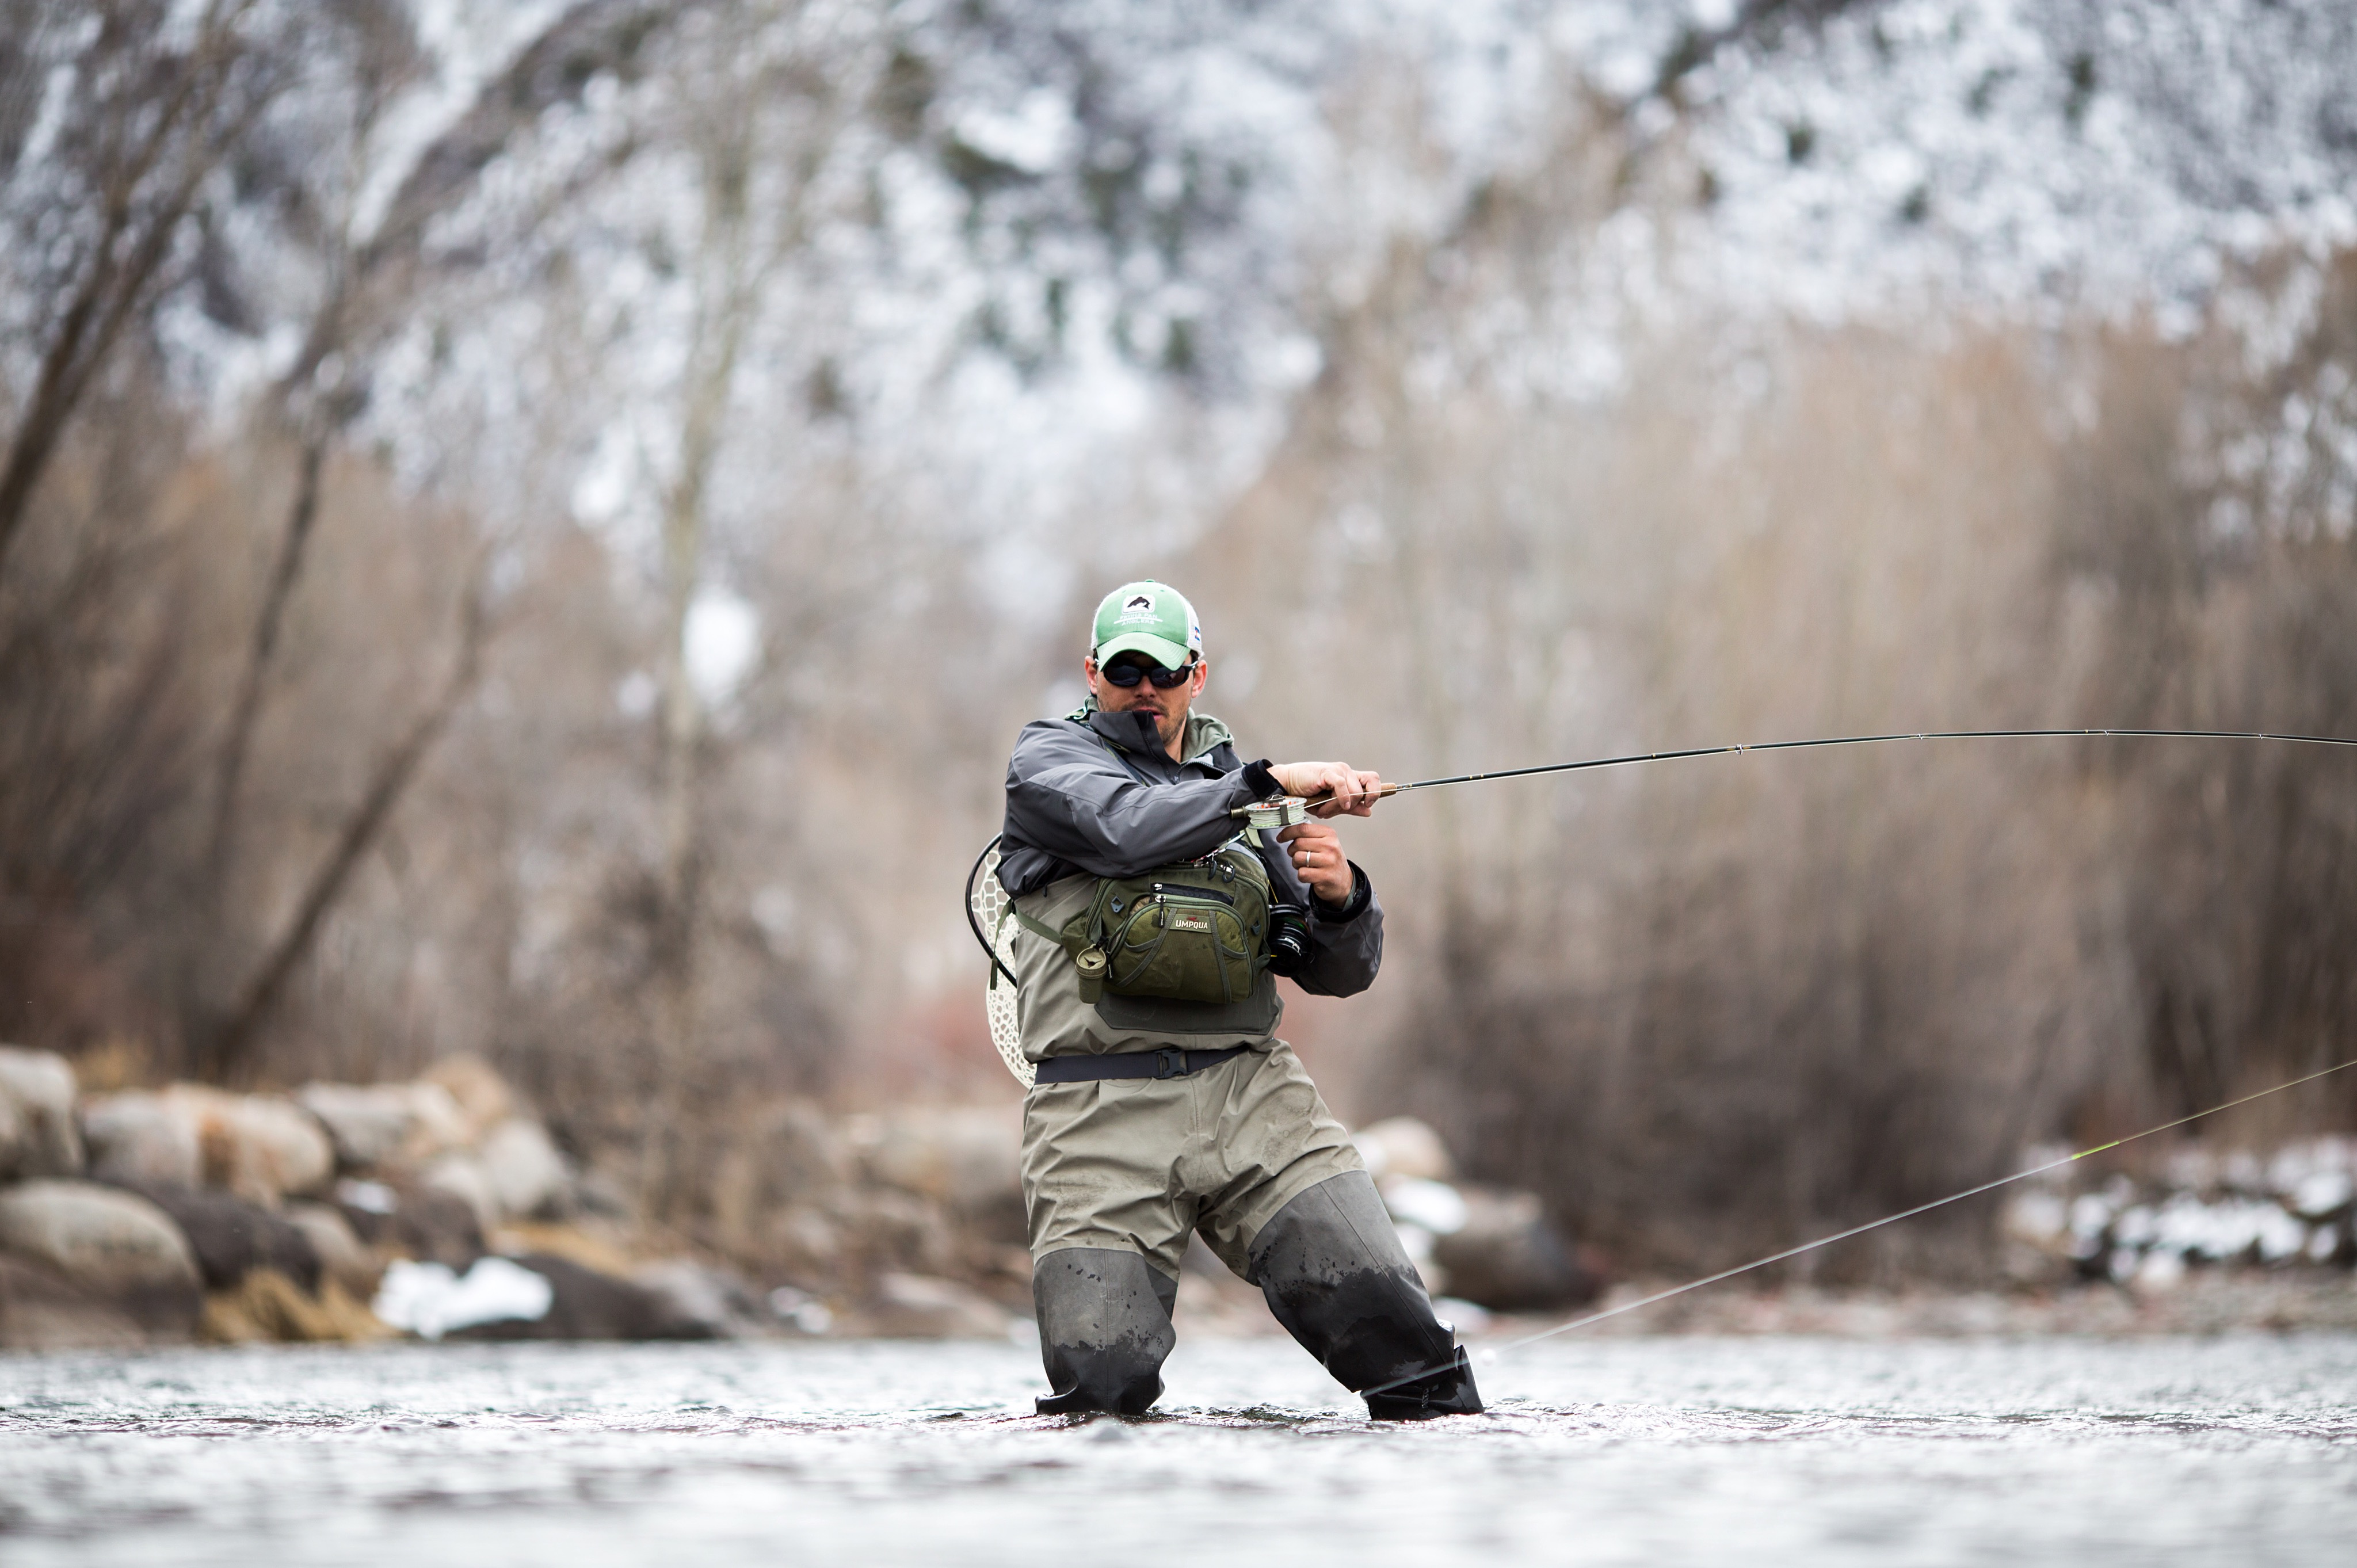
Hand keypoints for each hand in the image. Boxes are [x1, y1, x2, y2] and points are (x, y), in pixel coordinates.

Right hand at [1268, 760, 1382, 816]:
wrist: (1287, 787)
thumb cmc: (1307, 795)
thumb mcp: (1331, 806)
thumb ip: (1350, 808)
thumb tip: (1369, 811)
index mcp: (1349, 778)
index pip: (1373, 779)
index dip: (1375, 792)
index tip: (1368, 804)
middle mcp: (1346, 771)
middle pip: (1370, 783)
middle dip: (1362, 800)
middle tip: (1347, 808)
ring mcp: (1337, 770)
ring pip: (1355, 790)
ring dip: (1342, 805)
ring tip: (1325, 809)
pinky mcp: (1327, 772)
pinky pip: (1342, 786)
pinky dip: (1341, 798)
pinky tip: (1333, 805)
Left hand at [1277, 819, 1353, 902]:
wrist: (1344, 881)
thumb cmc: (1331, 860)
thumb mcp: (1325, 842)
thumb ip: (1309, 835)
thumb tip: (1287, 832)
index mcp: (1329, 834)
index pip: (1303, 828)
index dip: (1288, 832)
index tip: (1281, 837)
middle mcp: (1330, 846)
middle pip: (1298, 843)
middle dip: (1291, 850)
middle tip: (1296, 854)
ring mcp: (1328, 862)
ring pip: (1298, 858)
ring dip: (1296, 863)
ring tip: (1305, 865)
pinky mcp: (1325, 876)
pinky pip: (1302, 873)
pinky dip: (1302, 875)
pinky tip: (1310, 874)